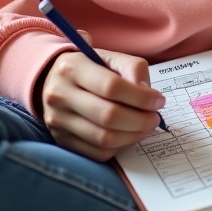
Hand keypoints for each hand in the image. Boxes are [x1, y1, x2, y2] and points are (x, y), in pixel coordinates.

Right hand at [39, 36, 165, 161]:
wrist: (53, 79)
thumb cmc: (89, 68)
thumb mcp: (109, 57)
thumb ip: (132, 69)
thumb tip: (147, 94)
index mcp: (72, 68)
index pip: (111, 87)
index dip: (140, 97)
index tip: (158, 100)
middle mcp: (60, 95)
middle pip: (108, 116)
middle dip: (140, 120)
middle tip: (155, 117)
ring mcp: (58, 121)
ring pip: (104, 139)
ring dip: (133, 136)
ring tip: (145, 126)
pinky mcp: (61, 141)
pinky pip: (97, 153)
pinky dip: (118, 147)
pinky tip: (127, 135)